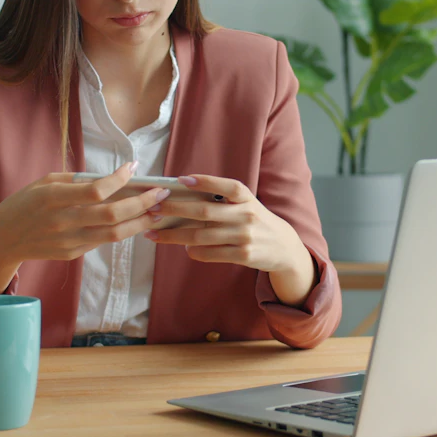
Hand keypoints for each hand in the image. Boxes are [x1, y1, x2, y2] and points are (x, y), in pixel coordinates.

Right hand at [0, 161, 171, 261]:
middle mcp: (62, 221)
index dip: (119, 180)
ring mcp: (68, 241)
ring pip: (114, 234)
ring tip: (158, 210)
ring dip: (141, 222)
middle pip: (112, 215)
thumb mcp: (45, 182)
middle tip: (162, 193)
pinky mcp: (72, 254)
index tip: (134, 168)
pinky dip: (122, 230)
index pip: (95, 191)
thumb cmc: (25, 203)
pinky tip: (135, 220)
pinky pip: (103, 241)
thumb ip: (77, 180)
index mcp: (53, 197)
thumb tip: (112, 178)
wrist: (3, 239)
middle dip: (142, 203)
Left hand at [144, 174, 315, 306]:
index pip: (227, 186)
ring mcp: (244, 237)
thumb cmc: (255, 220)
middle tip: (153, 208)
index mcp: (247, 198)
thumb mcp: (246, 204)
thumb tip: (183, 199)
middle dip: (175, 210)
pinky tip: (183, 247)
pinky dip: (193, 251)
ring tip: (154, 233)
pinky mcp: (242, 255)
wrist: (283, 247)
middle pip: (204, 212)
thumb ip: (222, 201)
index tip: (181, 180)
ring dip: (174, 236)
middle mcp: (246, 215)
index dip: (205, 182)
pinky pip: (209, 254)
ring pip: (201, 236)